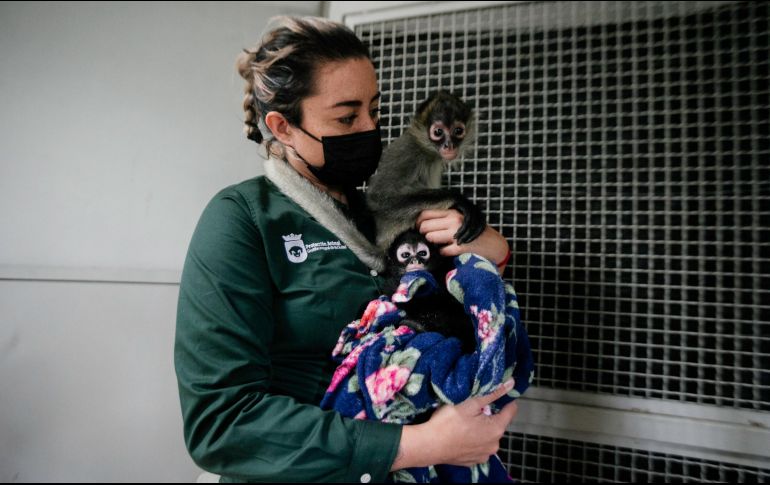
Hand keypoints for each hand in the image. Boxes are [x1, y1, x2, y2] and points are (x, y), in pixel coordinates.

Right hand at [391, 379, 518, 469]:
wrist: (429, 445)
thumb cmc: (449, 421)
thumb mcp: (470, 403)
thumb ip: (492, 393)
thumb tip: (511, 383)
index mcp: (496, 429)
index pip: (510, 410)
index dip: (505, 400)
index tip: (495, 394)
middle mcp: (494, 444)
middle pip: (497, 424)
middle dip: (488, 415)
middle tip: (472, 409)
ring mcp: (484, 455)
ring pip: (487, 436)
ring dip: (481, 429)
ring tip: (464, 423)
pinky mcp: (473, 461)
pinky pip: (478, 447)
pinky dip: (473, 441)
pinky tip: (460, 436)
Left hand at [416, 209, 509, 268]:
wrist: (494, 246)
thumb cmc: (474, 233)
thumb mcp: (460, 220)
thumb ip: (443, 219)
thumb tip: (419, 223)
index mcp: (452, 212)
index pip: (425, 214)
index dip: (418, 223)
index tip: (421, 230)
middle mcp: (454, 220)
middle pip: (424, 226)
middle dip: (425, 235)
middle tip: (432, 239)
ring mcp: (456, 233)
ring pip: (430, 238)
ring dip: (433, 244)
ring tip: (442, 244)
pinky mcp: (459, 247)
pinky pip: (441, 251)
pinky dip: (443, 253)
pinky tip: (450, 251)